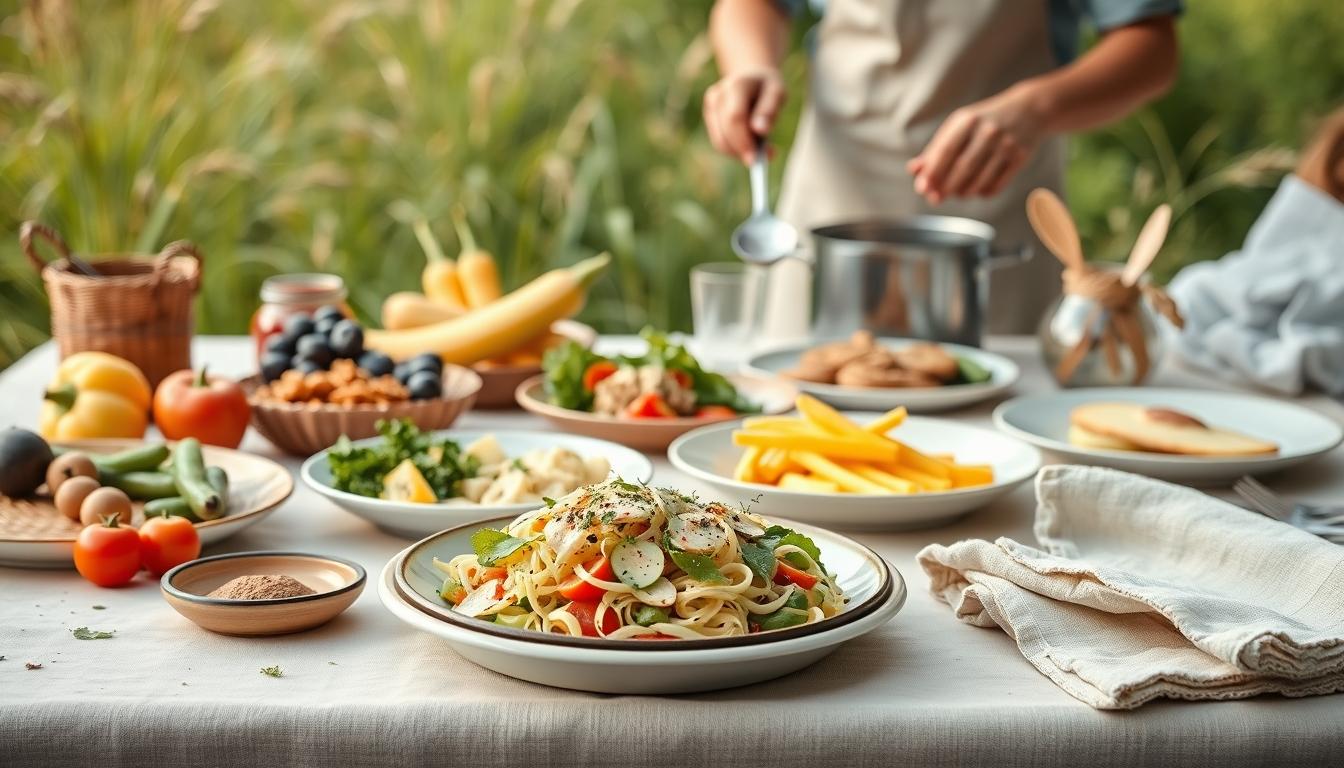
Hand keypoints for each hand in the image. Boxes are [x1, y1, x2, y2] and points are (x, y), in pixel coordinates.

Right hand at [703, 68, 786, 163]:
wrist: (751, 77)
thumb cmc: (767, 87)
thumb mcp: (777, 92)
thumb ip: (769, 109)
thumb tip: (760, 130)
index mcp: (736, 85)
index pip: (735, 117)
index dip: (743, 140)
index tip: (754, 160)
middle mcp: (718, 94)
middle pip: (725, 132)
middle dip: (741, 151)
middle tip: (758, 162)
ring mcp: (710, 106)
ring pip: (720, 141)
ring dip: (738, 153)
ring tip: (759, 153)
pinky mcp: (709, 117)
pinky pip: (720, 142)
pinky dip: (734, 150)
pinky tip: (749, 147)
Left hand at [908, 85, 1044, 204]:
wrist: (1029, 109)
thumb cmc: (985, 121)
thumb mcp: (960, 126)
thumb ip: (936, 149)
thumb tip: (914, 171)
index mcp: (967, 121)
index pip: (945, 151)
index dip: (932, 173)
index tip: (923, 188)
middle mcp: (987, 132)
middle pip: (962, 169)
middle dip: (945, 188)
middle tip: (936, 197)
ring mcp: (1006, 145)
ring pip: (979, 181)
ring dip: (963, 193)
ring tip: (957, 192)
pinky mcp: (1020, 158)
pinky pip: (996, 186)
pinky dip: (982, 193)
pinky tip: (977, 190)